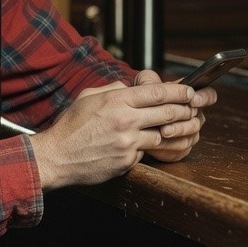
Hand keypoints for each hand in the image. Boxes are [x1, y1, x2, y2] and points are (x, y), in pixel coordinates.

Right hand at [30, 75, 206, 190]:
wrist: (56, 157)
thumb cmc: (70, 126)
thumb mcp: (88, 97)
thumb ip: (113, 89)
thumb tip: (130, 86)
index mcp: (116, 100)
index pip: (158, 92)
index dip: (178, 91)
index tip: (189, 91)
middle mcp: (125, 120)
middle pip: (168, 113)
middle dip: (183, 110)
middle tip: (191, 109)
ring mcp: (128, 142)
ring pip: (161, 134)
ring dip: (165, 131)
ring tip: (167, 129)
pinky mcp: (127, 160)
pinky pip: (145, 151)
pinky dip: (144, 147)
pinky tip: (136, 145)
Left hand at [132, 68, 214, 163]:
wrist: (134, 123)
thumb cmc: (143, 101)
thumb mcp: (143, 85)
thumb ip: (148, 80)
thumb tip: (151, 82)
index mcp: (190, 98)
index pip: (208, 96)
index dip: (205, 98)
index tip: (193, 100)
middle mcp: (193, 116)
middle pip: (198, 119)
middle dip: (185, 119)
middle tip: (172, 118)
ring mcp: (189, 133)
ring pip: (191, 135)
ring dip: (177, 133)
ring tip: (163, 131)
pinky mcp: (180, 148)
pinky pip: (181, 149)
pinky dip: (169, 147)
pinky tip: (158, 143)